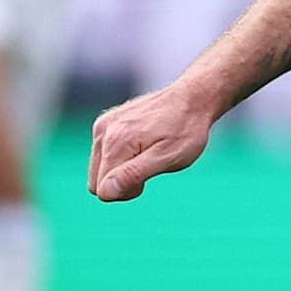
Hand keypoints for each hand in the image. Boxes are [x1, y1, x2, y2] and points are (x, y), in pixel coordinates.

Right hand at [89, 80, 218, 200]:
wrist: (193, 98)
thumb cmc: (186, 130)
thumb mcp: (167, 157)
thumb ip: (134, 175)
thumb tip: (105, 192)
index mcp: (116, 142)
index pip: (103, 189)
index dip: (127, 191)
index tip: (149, 174)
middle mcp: (103, 131)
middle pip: (97, 181)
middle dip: (121, 183)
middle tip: (151, 166)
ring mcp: (103, 124)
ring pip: (99, 168)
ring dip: (121, 171)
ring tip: (148, 155)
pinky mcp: (106, 121)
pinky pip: (103, 153)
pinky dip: (120, 157)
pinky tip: (142, 146)